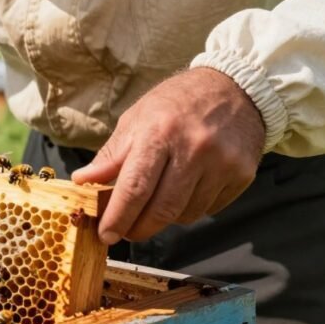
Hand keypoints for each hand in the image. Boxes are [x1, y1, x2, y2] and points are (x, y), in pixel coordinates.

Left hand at [72, 68, 264, 244]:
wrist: (234, 88)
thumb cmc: (176, 103)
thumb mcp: (136, 120)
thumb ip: (111, 155)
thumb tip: (83, 181)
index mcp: (159, 132)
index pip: (135, 188)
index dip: (118, 217)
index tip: (105, 235)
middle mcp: (193, 149)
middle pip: (161, 209)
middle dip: (138, 228)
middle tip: (125, 231)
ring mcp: (221, 163)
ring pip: (185, 214)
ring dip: (165, 218)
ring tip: (156, 200)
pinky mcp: (241, 175)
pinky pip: (209, 209)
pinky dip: (190, 208)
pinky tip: (185, 190)